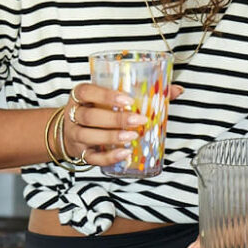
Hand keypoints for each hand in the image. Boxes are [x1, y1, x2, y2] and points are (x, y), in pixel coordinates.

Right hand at [61, 83, 182, 167]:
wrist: (71, 131)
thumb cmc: (96, 110)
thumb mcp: (109, 98)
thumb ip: (141, 93)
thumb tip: (176, 90)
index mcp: (80, 96)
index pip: (86, 92)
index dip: (105, 96)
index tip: (127, 100)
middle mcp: (74, 115)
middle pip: (88, 116)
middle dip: (114, 119)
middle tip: (138, 120)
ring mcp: (75, 135)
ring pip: (88, 136)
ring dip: (111, 137)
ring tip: (132, 136)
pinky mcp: (80, 152)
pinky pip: (92, 157)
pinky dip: (108, 157)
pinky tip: (124, 153)